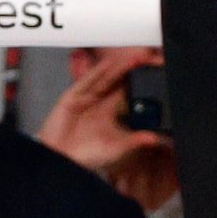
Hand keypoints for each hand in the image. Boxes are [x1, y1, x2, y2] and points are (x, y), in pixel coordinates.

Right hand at [35, 49, 170, 176]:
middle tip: (143, 57)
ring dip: (117, 68)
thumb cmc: (85, 156)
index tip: (149, 72)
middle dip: (128, 69)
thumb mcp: (116, 147)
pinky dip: (96, 72)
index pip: (125, 92)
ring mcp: (84, 98)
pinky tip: (108, 63)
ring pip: (104, 78)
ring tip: (131, 58)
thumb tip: (154, 138)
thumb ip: (134, 140)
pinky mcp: (71, 97)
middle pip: (116, 81)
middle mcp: (97, 103)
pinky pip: (86, 81)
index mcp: (108, 113)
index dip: (136, 81)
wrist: (62, 160)